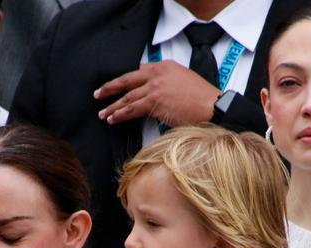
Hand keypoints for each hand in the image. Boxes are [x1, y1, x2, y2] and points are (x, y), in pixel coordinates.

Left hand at [94, 61, 220, 126]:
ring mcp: (155, 87)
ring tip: (103, 114)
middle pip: (126, 80)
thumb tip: (155, 95)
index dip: (124, 80)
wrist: (213, 106)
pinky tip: (113, 118)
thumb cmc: (202, 98)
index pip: (138, 71)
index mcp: (164, 66)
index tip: (115, 85)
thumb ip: (167, 83)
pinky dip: (120, 114)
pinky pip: (132, 109)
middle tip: (98, 94)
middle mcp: (157, 73)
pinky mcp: (155, 102)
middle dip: (110, 88)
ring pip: (127, 97)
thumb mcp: (184, 80)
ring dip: (112, 106)